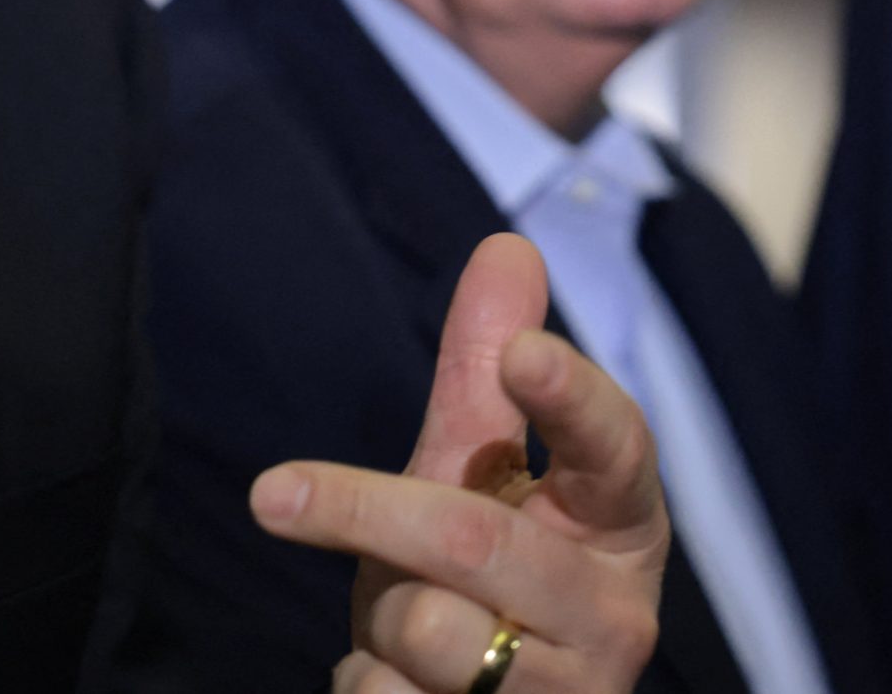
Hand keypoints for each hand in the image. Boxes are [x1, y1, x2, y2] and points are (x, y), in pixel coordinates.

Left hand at [251, 234, 667, 692]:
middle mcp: (617, 613)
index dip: (571, 397)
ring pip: (433, 632)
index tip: (520, 354)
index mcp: (620, 521)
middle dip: (368, 512)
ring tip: (404, 633)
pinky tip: (396, 692)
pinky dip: (366, 689)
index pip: (616, 445)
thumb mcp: (477, 476)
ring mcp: (571, 693)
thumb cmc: (484, 581)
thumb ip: (488, 373)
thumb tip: (508, 243)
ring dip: (379, 621)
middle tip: (270, 493)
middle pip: (479, 540)